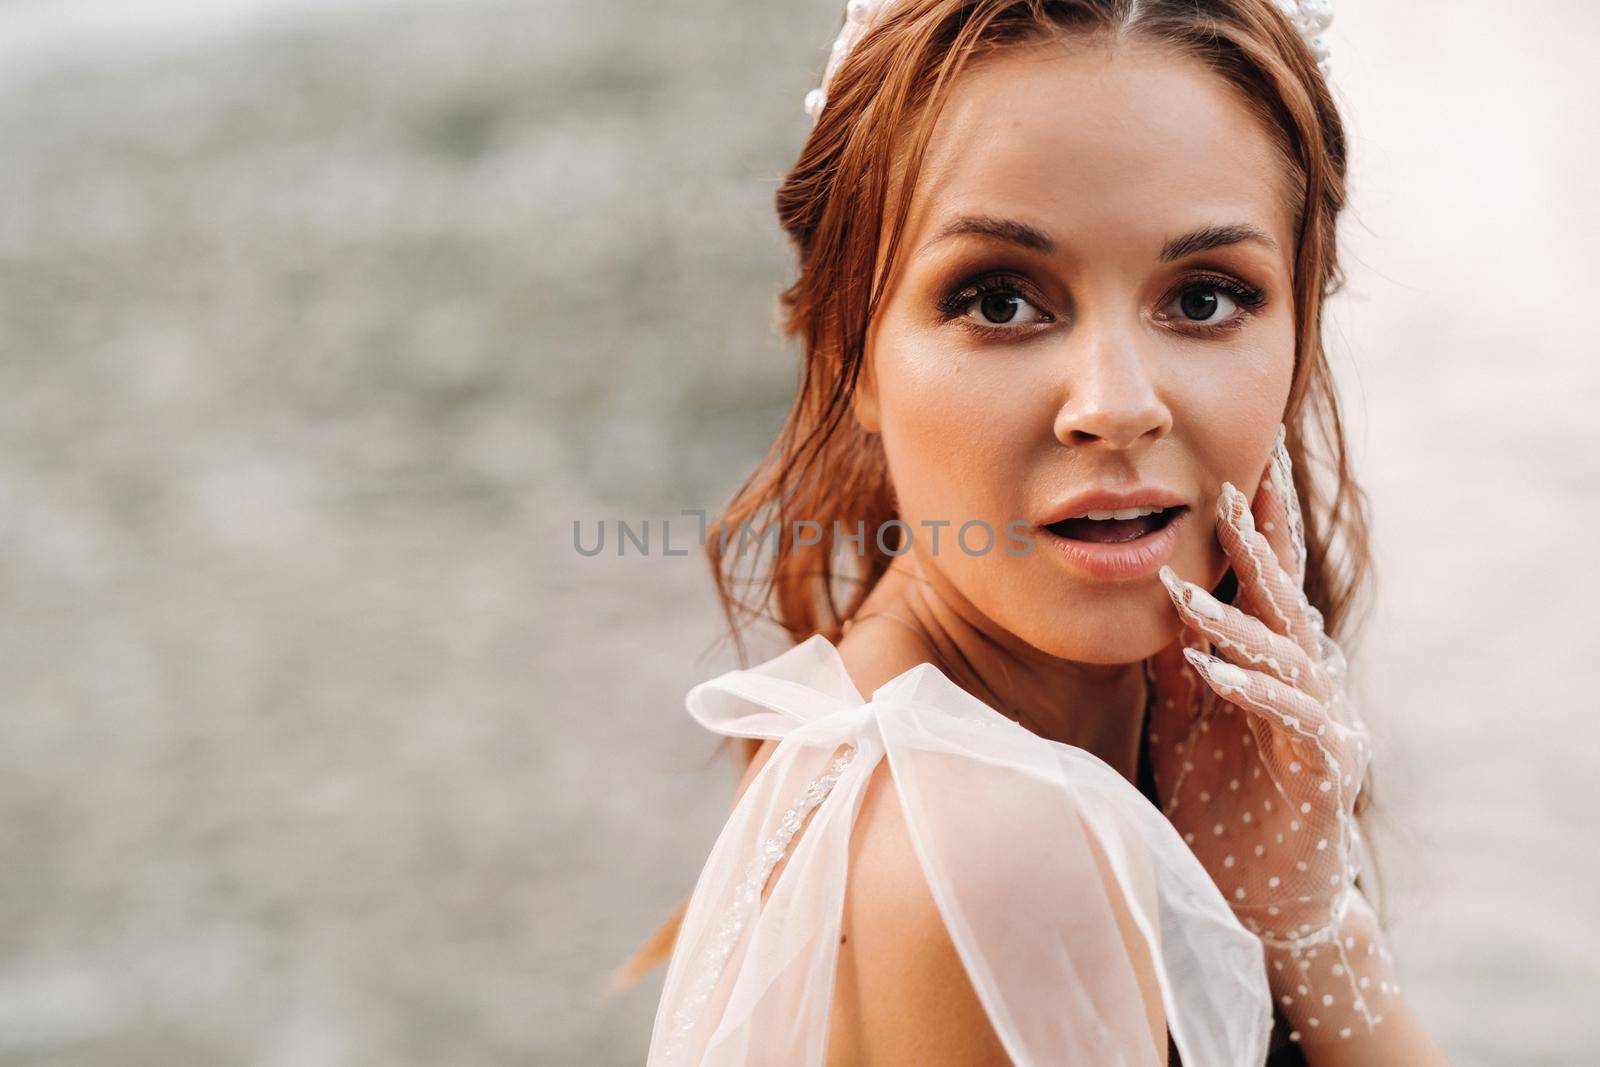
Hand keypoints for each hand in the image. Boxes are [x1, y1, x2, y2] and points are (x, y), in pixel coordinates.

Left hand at [1147, 424, 1398, 1046]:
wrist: (1261, 897)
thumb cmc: (1220, 808)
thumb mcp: (1180, 726)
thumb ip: (1170, 668)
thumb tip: (1145, 602)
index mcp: (1270, 667)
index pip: (1262, 586)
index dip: (1255, 530)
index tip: (1236, 470)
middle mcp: (1304, 683)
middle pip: (1283, 600)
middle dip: (1259, 544)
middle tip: (1234, 486)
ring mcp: (1321, 723)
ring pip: (1284, 655)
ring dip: (1235, 623)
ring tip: (1188, 594)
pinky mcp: (1326, 771)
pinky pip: (1294, 720)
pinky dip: (1254, 693)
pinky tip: (1215, 673)